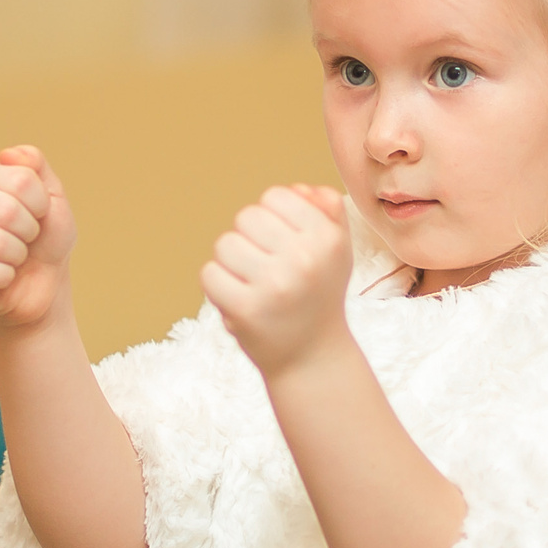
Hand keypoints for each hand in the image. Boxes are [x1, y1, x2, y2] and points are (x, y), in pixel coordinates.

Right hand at [0, 146, 76, 329]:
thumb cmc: (46, 238)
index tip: (38, 214)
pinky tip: (1, 277)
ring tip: (14, 257)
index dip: (40, 203)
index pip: (21, 180)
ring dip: (17, 256)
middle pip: (5, 210)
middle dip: (29, 230)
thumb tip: (8, 154)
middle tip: (26, 238)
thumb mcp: (53, 198)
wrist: (44, 285)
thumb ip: (36, 168)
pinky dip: (4, 278)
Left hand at [202, 186, 353, 375]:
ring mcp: (274, 286)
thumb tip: (299, 190)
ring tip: (252, 283)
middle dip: (250, 237)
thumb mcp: (336, 250)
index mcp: (328, 238)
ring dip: (232, 262)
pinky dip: (219, 285)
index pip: (276, 196)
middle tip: (265, 266)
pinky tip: (239, 299)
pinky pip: (210, 274)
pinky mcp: (246, 310)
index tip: (283, 243)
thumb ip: (326, 210)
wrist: (313, 357)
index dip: (273, 217)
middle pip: (247, 216)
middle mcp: (305, 260)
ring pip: (225, 244)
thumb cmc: (319, 294)